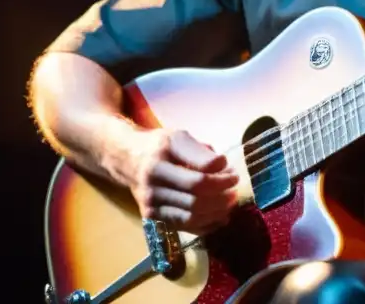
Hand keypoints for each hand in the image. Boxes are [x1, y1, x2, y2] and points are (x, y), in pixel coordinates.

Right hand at [120, 128, 238, 233]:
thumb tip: (223, 167)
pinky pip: (184, 226)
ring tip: (229, 203)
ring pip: (191, 215)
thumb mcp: (179, 137)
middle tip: (235, 190)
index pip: (200, 174)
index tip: (233, 172)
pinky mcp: (152, 217)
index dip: (222, 176)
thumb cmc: (161, 147)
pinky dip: (206, 225)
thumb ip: (201, 152)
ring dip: (217, 212)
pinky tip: (220, 218)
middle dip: (222, 195)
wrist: (129, 161)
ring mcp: (151, 202)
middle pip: (197, 196)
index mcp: (162, 157)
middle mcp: (153, 181)